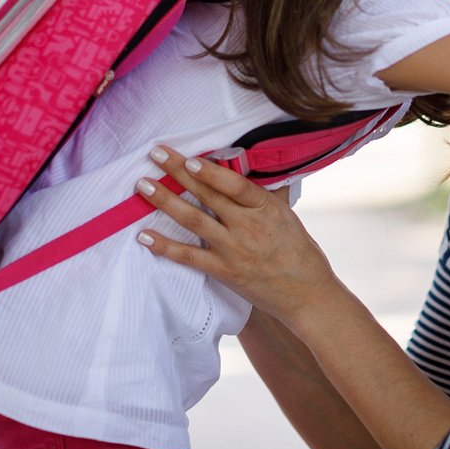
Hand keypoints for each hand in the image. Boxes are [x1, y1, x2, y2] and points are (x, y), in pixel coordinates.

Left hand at [134, 146, 337, 325]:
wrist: (307, 294)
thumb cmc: (300, 252)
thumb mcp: (287, 216)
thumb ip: (268, 194)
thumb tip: (255, 166)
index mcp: (266, 208)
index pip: (235, 185)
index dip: (211, 171)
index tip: (189, 158)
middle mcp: (248, 227)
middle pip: (207, 195)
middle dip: (177, 172)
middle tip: (155, 154)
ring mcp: (234, 250)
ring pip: (193, 220)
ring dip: (164, 201)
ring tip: (142, 186)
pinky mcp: (224, 272)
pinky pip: (189, 257)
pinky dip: (165, 246)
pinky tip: (144, 236)